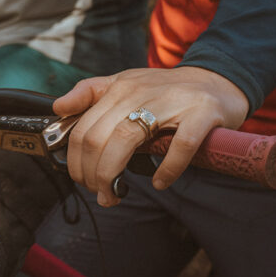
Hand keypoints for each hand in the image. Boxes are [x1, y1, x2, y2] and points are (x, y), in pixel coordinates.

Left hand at [52, 66, 248, 206]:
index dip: (76, 161)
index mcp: (120, 88)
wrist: (217, 81)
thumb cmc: (167, 90)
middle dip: (91, 174)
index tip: (81, 179)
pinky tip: (160, 182)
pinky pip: (180, 145)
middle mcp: (141, 92)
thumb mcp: (125, 83)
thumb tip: (58, 106)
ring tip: (115, 195)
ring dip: (113, 175)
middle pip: (99, 138)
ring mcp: (172, 102)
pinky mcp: (202, 114)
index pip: (83, 128)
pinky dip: (167, 169)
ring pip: (127, 139)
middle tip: (99, 193)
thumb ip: (90, 93)